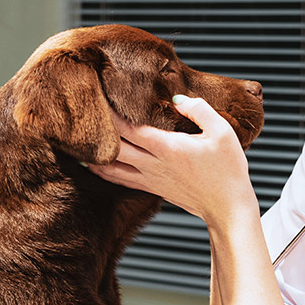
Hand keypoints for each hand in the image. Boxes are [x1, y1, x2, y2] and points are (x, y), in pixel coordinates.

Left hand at [89, 95, 256, 225]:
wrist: (228, 207)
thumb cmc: (228, 170)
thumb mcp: (222, 133)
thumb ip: (199, 110)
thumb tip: (177, 99)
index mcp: (168, 148)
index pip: (129, 129)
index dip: (111, 114)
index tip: (98, 98)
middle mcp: (154, 165)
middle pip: (114, 147)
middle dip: (97, 132)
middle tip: (82, 116)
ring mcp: (151, 179)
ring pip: (112, 167)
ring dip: (93, 155)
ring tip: (76, 143)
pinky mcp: (152, 188)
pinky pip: (121, 179)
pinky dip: (104, 171)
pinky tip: (94, 165)